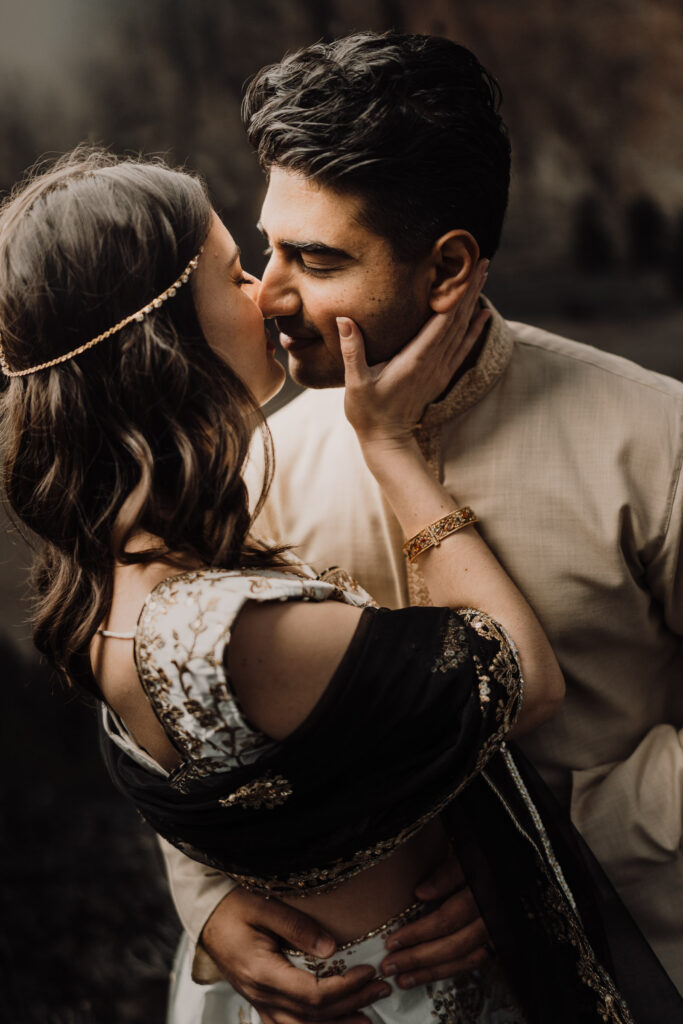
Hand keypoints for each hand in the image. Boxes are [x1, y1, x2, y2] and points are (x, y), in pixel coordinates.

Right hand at [201, 888, 389, 1022]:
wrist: (206, 915)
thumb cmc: (233, 906)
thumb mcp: (263, 906)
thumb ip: (296, 926)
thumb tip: (330, 947)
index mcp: (261, 972)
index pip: (311, 994)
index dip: (344, 988)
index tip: (369, 971)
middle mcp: (260, 995)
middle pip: (312, 1015)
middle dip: (351, 1004)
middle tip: (381, 988)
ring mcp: (259, 1002)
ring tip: (367, 1018)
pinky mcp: (261, 1001)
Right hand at [338, 261, 488, 448]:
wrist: (386, 440)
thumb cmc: (367, 412)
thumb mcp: (355, 382)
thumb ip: (352, 350)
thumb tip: (344, 319)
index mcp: (415, 359)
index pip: (442, 321)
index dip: (456, 294)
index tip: (467, 270)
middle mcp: (433, 363)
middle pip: (458, 319)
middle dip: (471, 289)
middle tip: (484, 261)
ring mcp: (439, 370)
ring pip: (463, 330)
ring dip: (474, 303)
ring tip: (484, 276)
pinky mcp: (439, 376)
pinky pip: (462, 348)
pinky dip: (474, 329)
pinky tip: (482, 314)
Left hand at [379, 856, 491, 988]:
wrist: (510, 870)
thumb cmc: (486, 859)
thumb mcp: (468, 857)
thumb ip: (447, 874)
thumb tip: (421, 893)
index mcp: (482, 895)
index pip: (446, 920)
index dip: (419, 933)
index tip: (392, 942)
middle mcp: (491, 920)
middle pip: (453, 945)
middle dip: (419, 959)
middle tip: (389, 967)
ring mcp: (496, 934)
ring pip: (464, 959)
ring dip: (432, 972)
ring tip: (403, 980)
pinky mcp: (497, 942)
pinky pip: (473, 962)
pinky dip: (450, 970)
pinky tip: (428, 975)